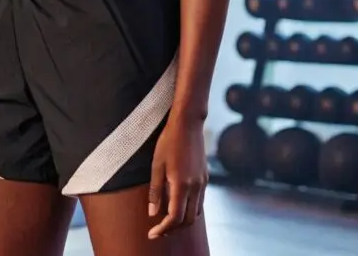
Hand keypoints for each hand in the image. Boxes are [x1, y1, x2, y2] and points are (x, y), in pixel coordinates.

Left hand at [147, 116, 207, 238]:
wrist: (188, 124)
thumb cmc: (168, 142)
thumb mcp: (156, 165)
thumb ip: (155, 191)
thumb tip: (152, 213)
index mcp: (181, 184)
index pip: (175, 217)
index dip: (163, 229)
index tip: (152, 233)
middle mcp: (195, 187)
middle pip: (188, 220)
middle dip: (174, 229)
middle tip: (159, 230)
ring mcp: (203, 183)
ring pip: (196, 213)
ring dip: (183, 221)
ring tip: (167, 221)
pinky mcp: (205, 178)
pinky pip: (199, 202)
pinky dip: (189, 210)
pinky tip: (178, 206)